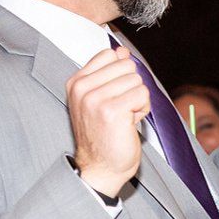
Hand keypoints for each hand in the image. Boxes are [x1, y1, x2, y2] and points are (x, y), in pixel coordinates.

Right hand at [65, 47, 149, 198]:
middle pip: (127, 66)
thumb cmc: (104, 135)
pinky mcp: (112, 110)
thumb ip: (109, 73)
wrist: (101, 167)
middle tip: (120, 110)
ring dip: (137, 100)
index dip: (121, 75)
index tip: (113, 96)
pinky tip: (129, 123)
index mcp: (76, 82)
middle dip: (131, 88)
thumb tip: (122, 51)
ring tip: (123, 118)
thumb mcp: (99, 98)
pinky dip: (142, 109)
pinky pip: (142, 94)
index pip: (110, 55)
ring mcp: (95, 98)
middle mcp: (82, 88)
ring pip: (137, 80)